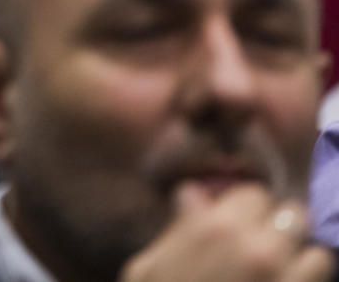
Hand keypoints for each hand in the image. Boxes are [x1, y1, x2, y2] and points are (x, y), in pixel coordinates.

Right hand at [120, 184, 334, 281]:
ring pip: (315, 250)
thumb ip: (176, 231)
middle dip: (278, 228)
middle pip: (291, 214)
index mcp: (213, 227)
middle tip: (262, 247)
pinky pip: (322, 274)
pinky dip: (309, 279)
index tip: (237, 225)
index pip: (252, 194)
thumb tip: (193, 196)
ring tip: (280, 272)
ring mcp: (285, 278)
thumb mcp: (146, 268)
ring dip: (300, 258)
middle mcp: (258, 247)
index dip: (244, 210)